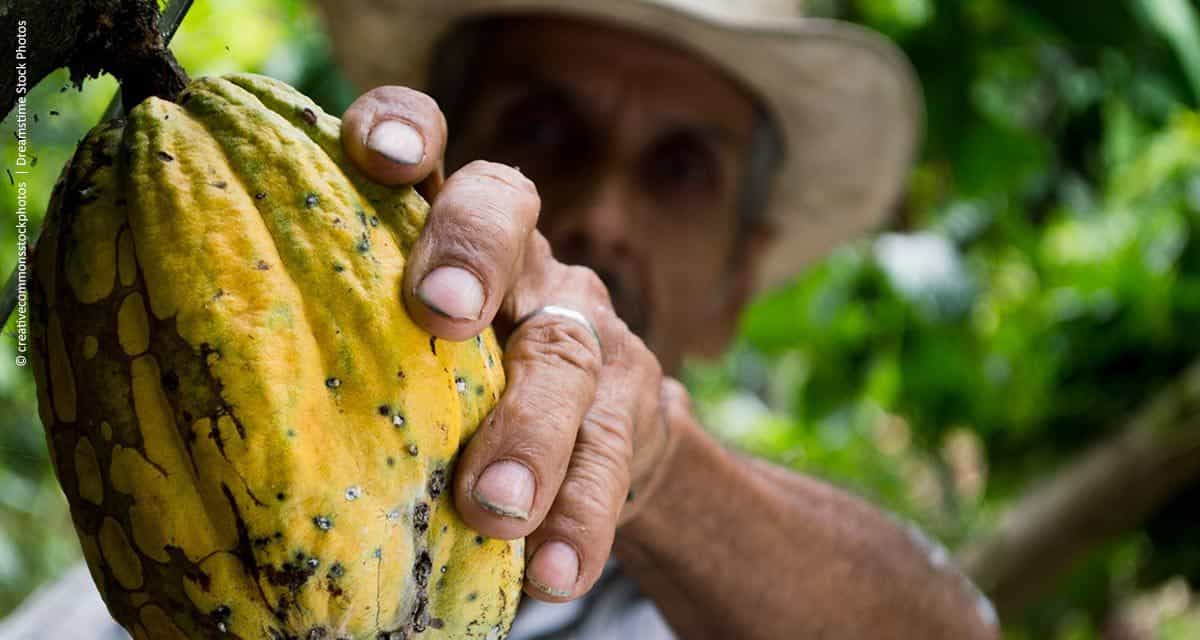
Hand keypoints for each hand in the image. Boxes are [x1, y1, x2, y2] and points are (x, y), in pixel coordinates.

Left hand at [342, 86, 680, 601]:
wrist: (602, 436)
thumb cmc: (460, 389)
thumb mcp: (405, 350)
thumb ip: (343, 344)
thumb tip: (178, 402)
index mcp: (447, 231)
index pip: (432, 147)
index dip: (407, 129)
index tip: (375, 154)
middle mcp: (522, 260)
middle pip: (507, 215)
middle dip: (472, 253)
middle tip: (441, 313)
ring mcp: (583, 328)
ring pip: (564, 355)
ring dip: (529, 432)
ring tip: (493, 508)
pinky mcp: (631, 406)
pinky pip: (611, 457)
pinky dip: (580, 517)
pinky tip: (553, 571)